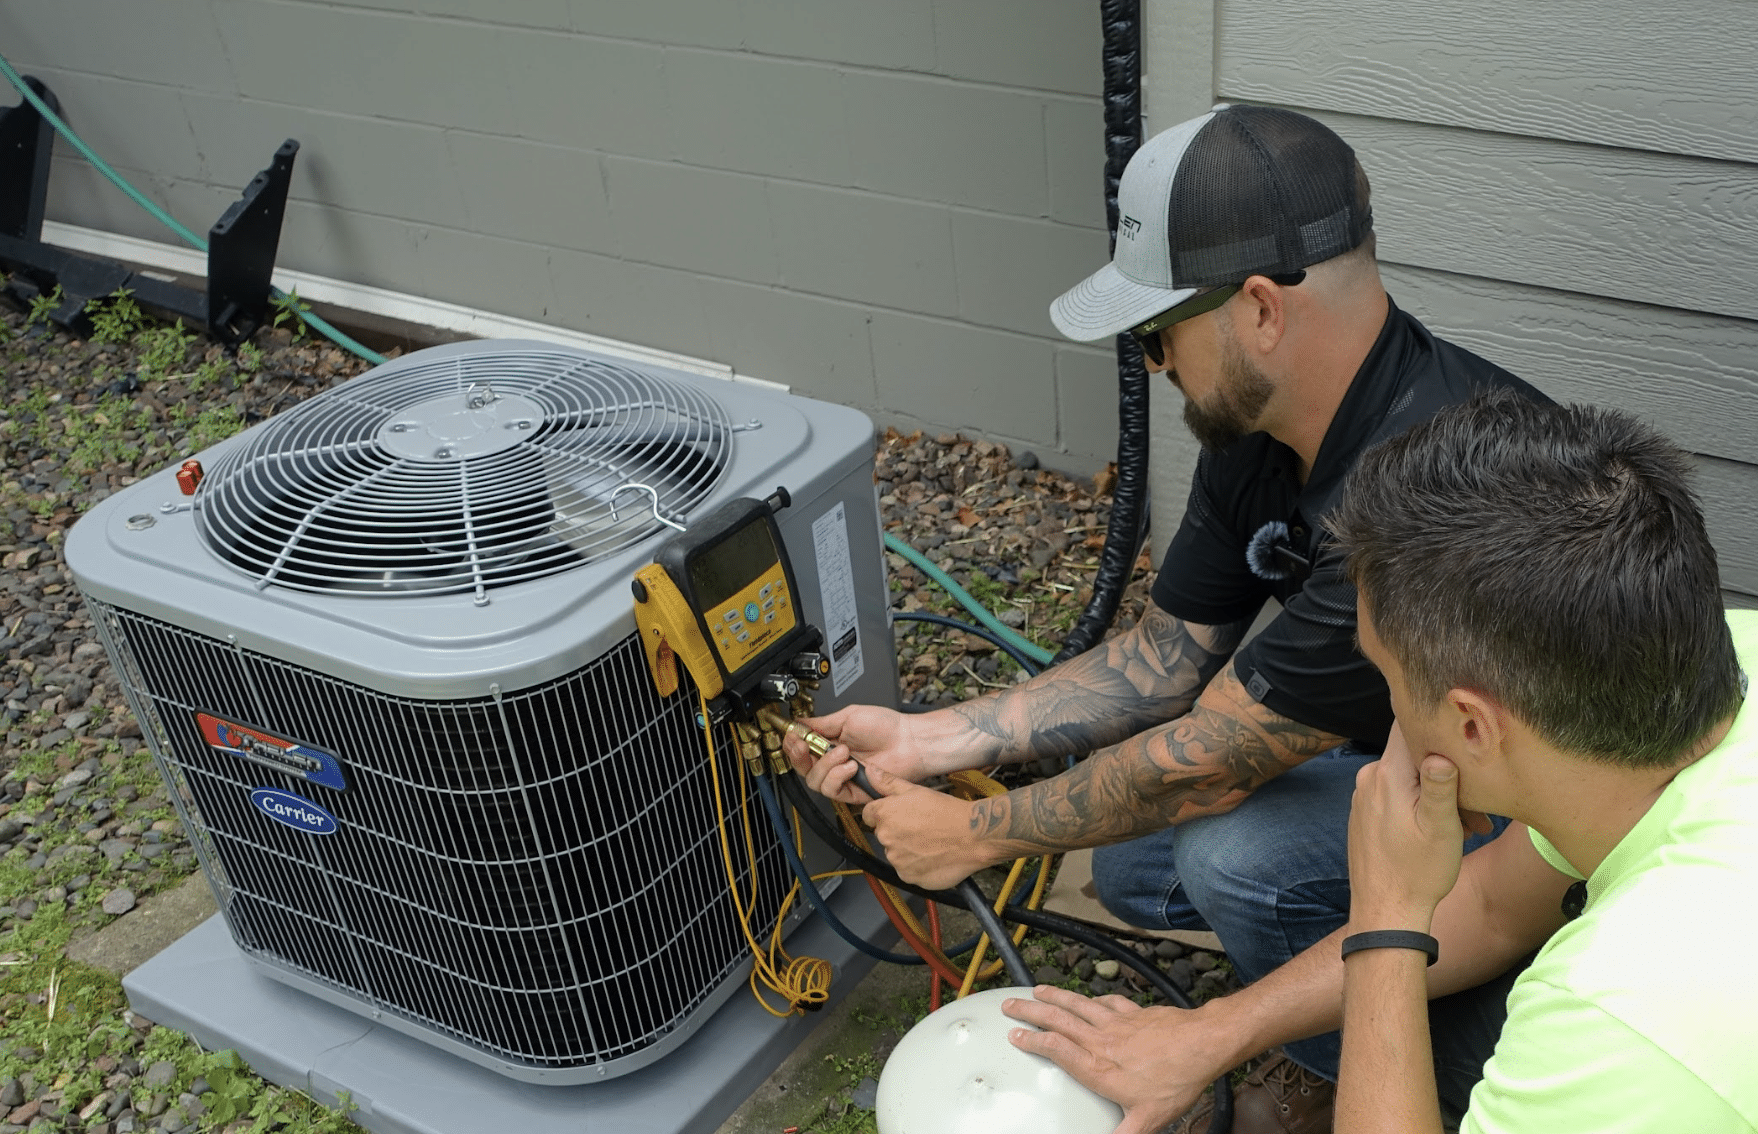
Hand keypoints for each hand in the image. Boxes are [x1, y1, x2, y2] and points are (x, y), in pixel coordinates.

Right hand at [780, 704, 930, 803]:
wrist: (909, 741)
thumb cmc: (887, 726)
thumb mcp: (848, 716)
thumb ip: (822, 723)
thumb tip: (800, 723)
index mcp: (831, 743)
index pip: (802, 749)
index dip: (793, 745)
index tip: (791, 736)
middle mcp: (834, 762)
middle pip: (803, 768)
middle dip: (799, 756)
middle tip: (804, 745)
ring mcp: (843, 777)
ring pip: (815, 781)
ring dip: (825, 765)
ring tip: (843, 752)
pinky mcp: (853, 792)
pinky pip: (832, 791)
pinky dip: (837, 777)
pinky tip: (849, 766)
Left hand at [858, 764, 992, 888]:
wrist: (972, 836)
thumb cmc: (946, 811)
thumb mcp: (916, 790)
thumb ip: (888, 783)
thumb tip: (869, 771)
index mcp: (884, 815)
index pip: (869, 815)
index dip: (885, 814)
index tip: (900, 816)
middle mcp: (885, 838)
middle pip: (884, 835)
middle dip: (897, 832)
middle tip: (921, 827)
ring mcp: (896, 860)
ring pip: (896, 854)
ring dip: (907, 850)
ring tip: (930, 842)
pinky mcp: (908, 876)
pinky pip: (907, 870)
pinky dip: (917, 866)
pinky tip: (933, 856)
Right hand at [1003, 986, 1231, 1133]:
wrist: (1202, 1044)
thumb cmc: (1176, 1081)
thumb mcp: (1148, 1118)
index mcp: (1099, 1068)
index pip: (1056, 1049)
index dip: (1032, 1041)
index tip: (1014, 1035)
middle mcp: (1102, 1041)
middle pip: (1058, 1020)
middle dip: (1031, 1012)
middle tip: (1010, 1004)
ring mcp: (1117, 1022)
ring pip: (1078, 1005)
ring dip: (1054, 996)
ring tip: (1036, 990)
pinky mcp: (1134, 1012)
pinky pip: (1107, 1002)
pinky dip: (1093, 999)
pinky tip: (1088, 998)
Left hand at [1347, 723, 1463, 929]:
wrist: (1385, 913)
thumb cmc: (1418, 872)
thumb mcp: (1440, 827)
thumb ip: (1440, 784)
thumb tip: (1440, 750)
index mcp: (1387, 774)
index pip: (1408, 725)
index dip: (1437, 726)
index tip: (1463, 737)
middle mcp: (1369, 778)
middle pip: (1414, 756)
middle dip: (1448, 774)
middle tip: (1476, 812)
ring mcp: (1364, 796)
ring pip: (1408, 778)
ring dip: (1439, 796)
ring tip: (1465, 828)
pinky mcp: (1365, 813)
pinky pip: (1397, 795)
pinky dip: (1420, 807)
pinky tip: (1440, 833)